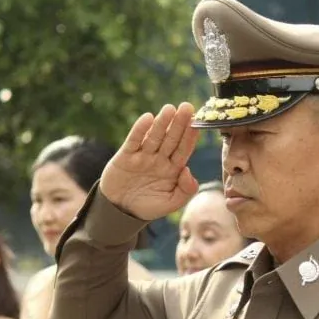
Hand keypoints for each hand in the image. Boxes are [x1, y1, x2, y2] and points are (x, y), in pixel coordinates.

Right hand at [99, 103, 199, 220]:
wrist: (121, 211)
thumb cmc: (148, 206)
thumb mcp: (170, 203)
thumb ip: (185, 191)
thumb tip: (188, 171)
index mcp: (172, 169)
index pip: (184, 149)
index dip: (190, 136)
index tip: (197, 123)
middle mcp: (159, 159)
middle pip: (171, 139)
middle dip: (179, 123)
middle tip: (187, 107)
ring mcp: (143, 156)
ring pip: (154, 137)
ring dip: (162, 123)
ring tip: (169, 109)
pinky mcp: (126, 156)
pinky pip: (134, 141)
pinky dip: (139, 130)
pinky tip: (147, 118)